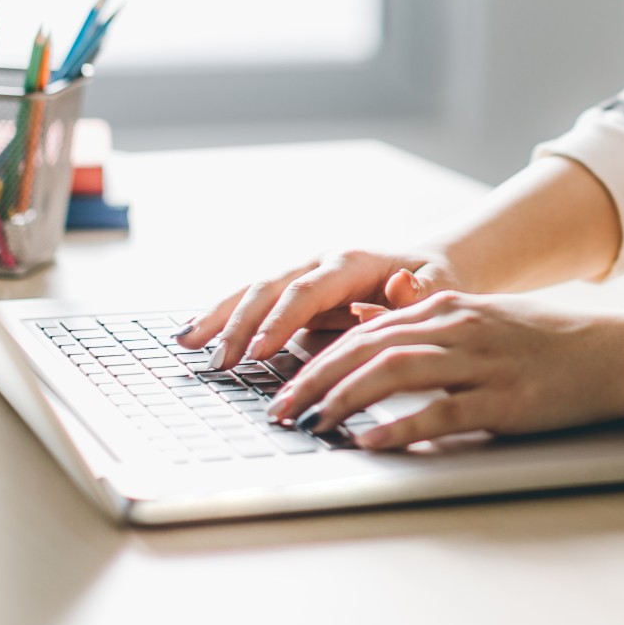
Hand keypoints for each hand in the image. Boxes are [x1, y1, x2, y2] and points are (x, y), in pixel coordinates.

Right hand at [172, 250, 456, 368]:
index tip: (257, 352)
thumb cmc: (435, 281)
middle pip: (269, 288)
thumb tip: (396, 290)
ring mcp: (302, 276)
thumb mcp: (439, 287)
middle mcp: (319, 264)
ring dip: (218, 317)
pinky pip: (253, 304)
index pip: (307, 290)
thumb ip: (418, 293)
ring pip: (251, 292)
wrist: (430, 264)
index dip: (280, 321)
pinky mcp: (293, 294)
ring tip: (184, 343)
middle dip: (239, 325)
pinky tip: (192, 336)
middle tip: (219, 362)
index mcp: (351, 262)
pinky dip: (221, 318)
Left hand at [266, 291, 623, 450]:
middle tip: (279, 408)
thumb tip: (366, 334)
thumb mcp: (483, 319)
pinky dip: (399, 428)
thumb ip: (428, 327)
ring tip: (310, 424)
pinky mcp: (504, 399)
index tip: (284, 382)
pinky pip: (439, 412)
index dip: (318, 356)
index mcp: (448, 306)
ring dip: (342, 400)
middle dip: (313, 378)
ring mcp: (481, 362)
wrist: (617, 351)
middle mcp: (458, 327)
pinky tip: (371, 443)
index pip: (365, 328)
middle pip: (367, 347)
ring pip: (393, 372)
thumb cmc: (550, 342)